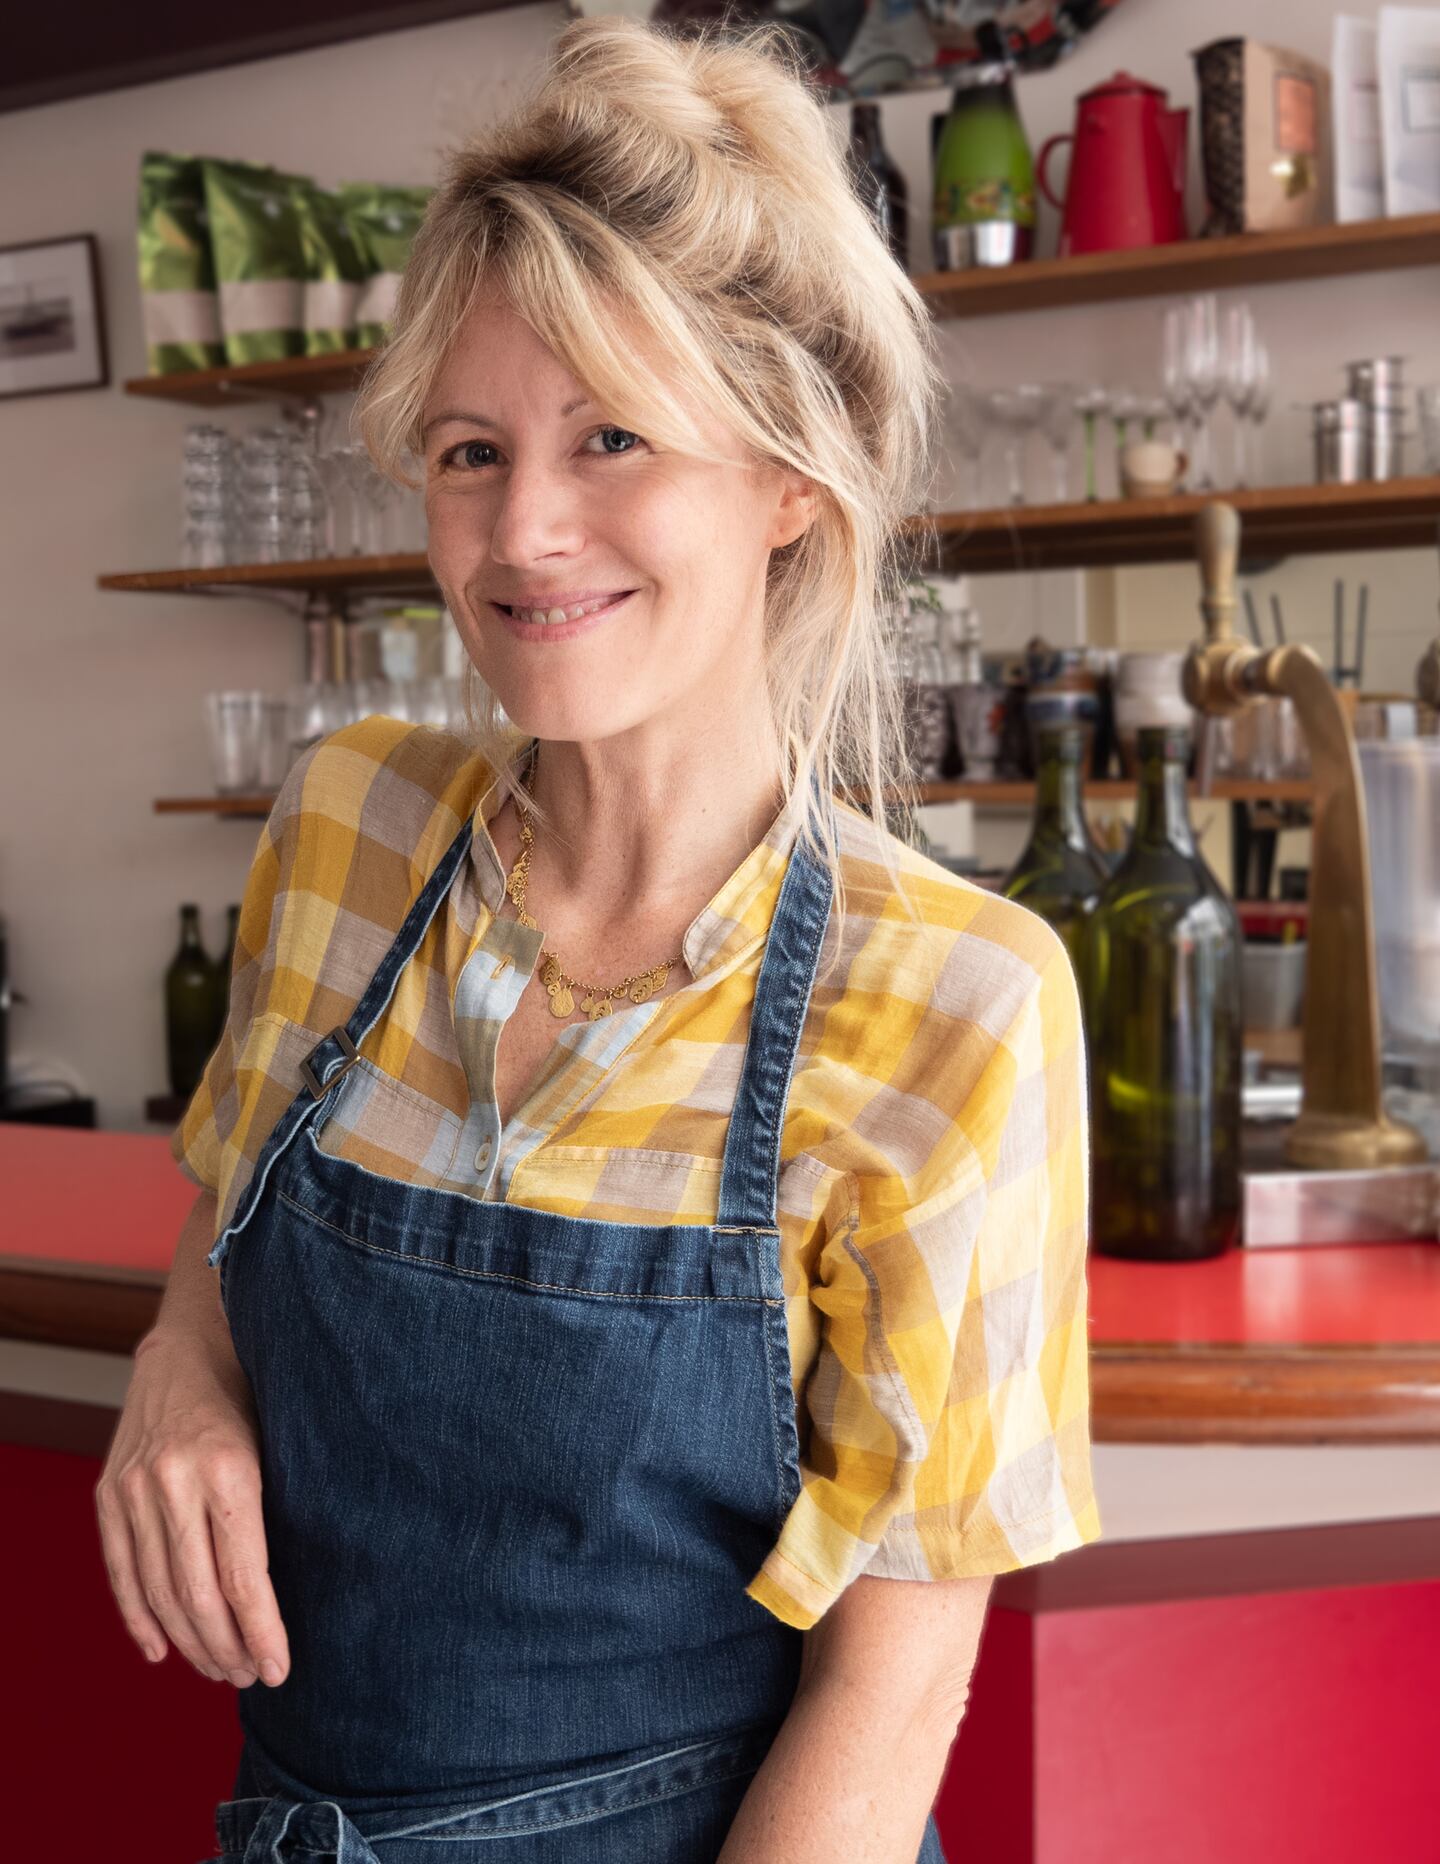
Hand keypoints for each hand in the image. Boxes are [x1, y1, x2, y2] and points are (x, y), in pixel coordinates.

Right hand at [95, 1329, 289, 1688]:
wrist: (190, 1344)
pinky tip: (162, 1650)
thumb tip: (303, 1596)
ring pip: (159, 1591)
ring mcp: (134, 1488)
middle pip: (197, 1597)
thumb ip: (283, 1511)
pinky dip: (139, 1618)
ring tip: (219, 1668)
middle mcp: (175, 1481)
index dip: (262, 1633)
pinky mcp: (108, 1492)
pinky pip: (120, 1570)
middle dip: (226, 1648)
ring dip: (189, 1642)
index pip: (243, 1580)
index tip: (281, 1669)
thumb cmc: (257, 1395)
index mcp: (231, 1469)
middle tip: (250, 1676)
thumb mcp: (286, 1441)